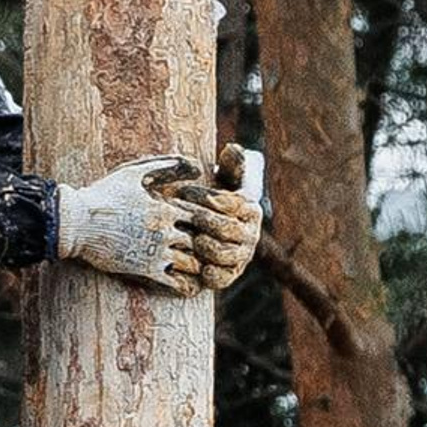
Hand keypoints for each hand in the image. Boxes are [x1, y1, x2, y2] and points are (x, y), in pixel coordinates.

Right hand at [55, 154, 209, 290]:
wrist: (74, 222)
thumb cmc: (103, 195)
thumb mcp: (133, 173)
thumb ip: (165, 166)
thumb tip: (197, 167)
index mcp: (165, 209)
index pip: (204, 218)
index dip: (209, 222)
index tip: (205, 226)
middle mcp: (165, 231)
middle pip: (203, 243)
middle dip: (208, 246)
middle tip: (211, 251)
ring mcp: (156, 252)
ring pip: (195, 265)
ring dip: (199, 266)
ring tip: (200, 267)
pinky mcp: (146, 270)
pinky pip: (178, 283)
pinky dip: (187, 285)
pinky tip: (188, 284)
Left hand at [180, 145, 262, 291]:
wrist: (202, 233)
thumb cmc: (207, 201)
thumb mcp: (220, 181)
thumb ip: (229, 166)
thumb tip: (234, 149)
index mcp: (250, 210)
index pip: (231, 204)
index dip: (206, 198)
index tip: (183, 192)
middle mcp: (251, 235)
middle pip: (226, 228)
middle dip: (199, 219)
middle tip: (176, 213)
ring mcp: (240, 258)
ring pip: (222, 253)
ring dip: (201, 244)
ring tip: (185, 235)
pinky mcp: (228, 277)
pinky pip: (218, 278)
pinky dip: (204, 271)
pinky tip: (189, 260)